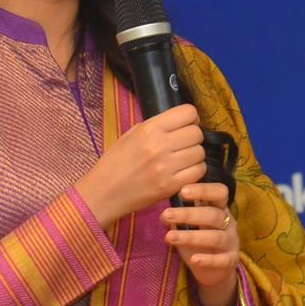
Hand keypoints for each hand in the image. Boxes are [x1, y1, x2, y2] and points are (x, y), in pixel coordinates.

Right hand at [75, 104, 204, 224]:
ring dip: (194, 155)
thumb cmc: (115, 162)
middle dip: (193, 137)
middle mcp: (160, 145)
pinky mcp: (170, 186)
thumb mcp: (131, 135)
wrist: (104, 192)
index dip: (191, 118)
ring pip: (200, 152)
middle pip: (197, 133)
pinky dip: (195, 171)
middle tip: (183, 145)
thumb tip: (181, 121)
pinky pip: (198, 171)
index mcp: (150, 128)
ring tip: (182, 159)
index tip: (186, 125)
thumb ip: (156, 126)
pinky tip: (183, 172)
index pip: (188, 112)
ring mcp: (166, 167)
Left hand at [162, 181, 239, 305]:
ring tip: (169, 237)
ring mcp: (231, 242)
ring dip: (192, 237)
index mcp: (220, 209)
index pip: (219, 193)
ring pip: (215, 237)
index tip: (182, 191)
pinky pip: (221, 260)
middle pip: (213, 214)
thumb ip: (180, 218)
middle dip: (189, 214)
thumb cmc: (199, 241)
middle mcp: (228, 223)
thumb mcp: (190, 227)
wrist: (214, 268)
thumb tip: (164, 214)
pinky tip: (194, 259)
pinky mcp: (231, 261)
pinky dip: (208, 259)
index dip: (203, 190)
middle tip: (166, 214)